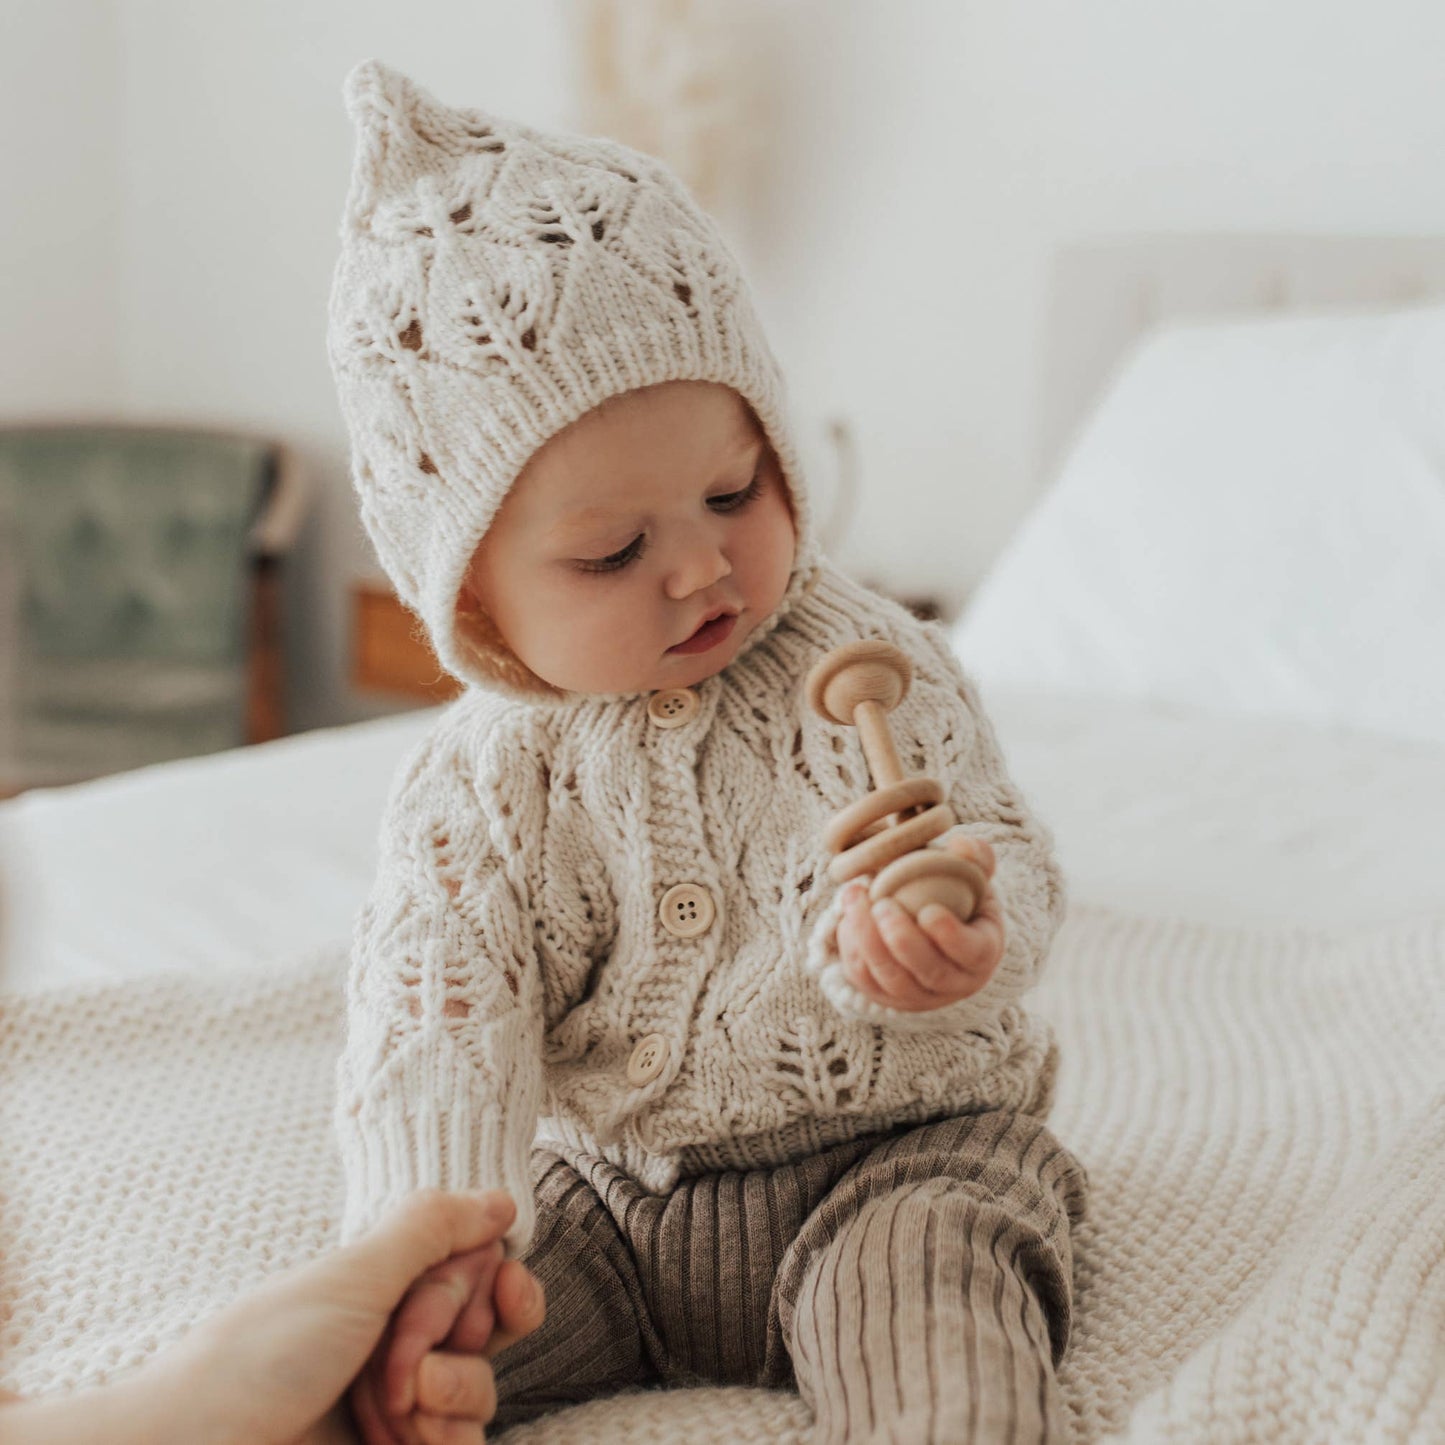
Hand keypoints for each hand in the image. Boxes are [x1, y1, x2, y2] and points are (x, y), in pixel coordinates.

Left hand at [185, 1188, 541, 1444]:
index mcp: (385, 1287)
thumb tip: (503, 1199)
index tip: (505, 1286)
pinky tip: (403, 1438)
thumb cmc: (262, 1355)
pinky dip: (447, 1438)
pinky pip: (464, 1443)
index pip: (482, 1275)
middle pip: (488, 1333)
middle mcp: (396, 1342)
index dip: (504, 1284)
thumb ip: (432, 1230)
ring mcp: (396, 1407)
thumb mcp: (353, 1276)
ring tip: (396, 1407)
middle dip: (460, 1338)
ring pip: (480, 1394)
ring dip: (451, 1394)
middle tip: (404, 1347)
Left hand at [836, 834, 1004, 1011]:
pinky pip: (865, 978)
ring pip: (892, 978)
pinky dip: (852, 946)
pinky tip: (848, 913)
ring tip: (854, 897)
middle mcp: (953, 983)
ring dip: (868, 940)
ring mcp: (918, 995)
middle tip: (882, 905)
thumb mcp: (973, 878)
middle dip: (903, 940)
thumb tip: (961, 844)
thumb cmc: (956, 899)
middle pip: (929, 971)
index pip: (972, 952)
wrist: (930, 928)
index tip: (929, 911)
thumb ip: (975, 857)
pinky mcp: (886, 995)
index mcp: (981, 954)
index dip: (951, 936)